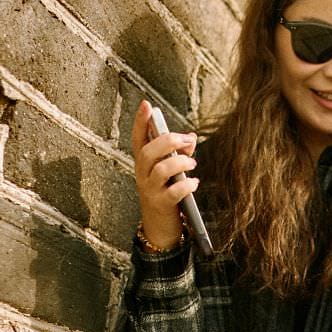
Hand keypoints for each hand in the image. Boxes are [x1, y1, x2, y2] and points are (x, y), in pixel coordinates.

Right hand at [132, 99, 197, 250]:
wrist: (159, 227)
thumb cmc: (166, 192)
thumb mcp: (170, 171)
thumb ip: (179, 153)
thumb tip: (191, 136)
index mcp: (143, 163)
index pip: (138, 138)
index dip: (140, 121)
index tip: (146, 104)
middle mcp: (142, 174)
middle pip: (148, 151)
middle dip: (168, 141)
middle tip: (187, 141)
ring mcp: (149, 190)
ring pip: (160, 170)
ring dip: (180, 163)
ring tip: (192, 163)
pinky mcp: (161, 204)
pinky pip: (173, 192)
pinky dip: (186, 185)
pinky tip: (194, 183)